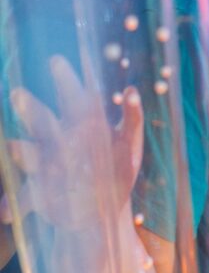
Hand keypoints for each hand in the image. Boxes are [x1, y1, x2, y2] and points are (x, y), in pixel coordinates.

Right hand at [1, 55, 142, 233]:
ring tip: (15, 149)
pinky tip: (6, 212)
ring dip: (20, 150)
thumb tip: (132, 90)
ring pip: (28, 153)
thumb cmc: (118, 168)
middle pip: (41, 120)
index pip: (72, 95)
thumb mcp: (130, 143)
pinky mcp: (39, 194)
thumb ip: (132, 116)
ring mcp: (45, 166)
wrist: (103, 212)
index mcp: (80, 123)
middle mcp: (57, 140)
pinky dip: (11, 205)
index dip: (64, 78)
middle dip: (30, 109)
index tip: (56, 60)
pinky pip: (23, 198)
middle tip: (17, 94)